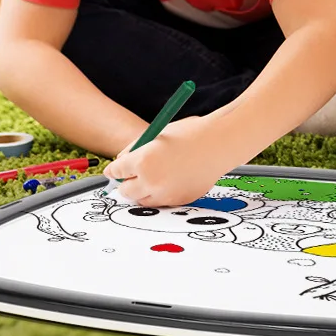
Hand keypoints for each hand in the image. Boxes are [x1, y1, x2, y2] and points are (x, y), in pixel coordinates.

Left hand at [102, 115, 226, 206]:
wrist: (220, 144)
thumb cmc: (190, 133)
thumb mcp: (158, 134)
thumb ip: (136, 148)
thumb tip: (122, 161)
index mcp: (143, 161)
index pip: (117, 171)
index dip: (115, 169)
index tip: (116, 169)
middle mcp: (151, 181)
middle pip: (126, 191)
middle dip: (127, 182)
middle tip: (133, 174)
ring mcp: (166, 194)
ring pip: (142, 200)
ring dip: (143, 190)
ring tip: (155, 175)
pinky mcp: (179, 201)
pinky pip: (162, 202)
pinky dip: (161, 194)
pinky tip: (172, 179)